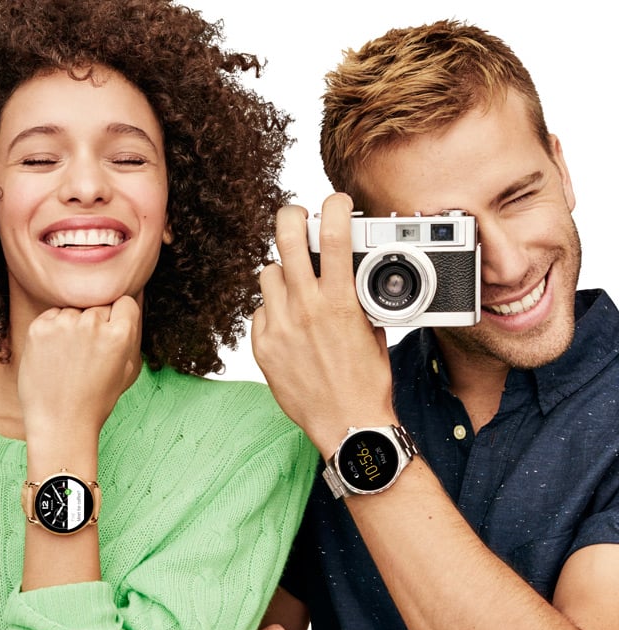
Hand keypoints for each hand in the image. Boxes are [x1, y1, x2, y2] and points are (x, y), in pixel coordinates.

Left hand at [18, 297, 141, 443]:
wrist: (60, 423)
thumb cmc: (96, 401)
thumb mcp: (125, 370)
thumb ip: (127, 337)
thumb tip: (122, 313)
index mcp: (120, 334)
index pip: (124, 302)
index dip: (119, 317)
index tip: (111, 332)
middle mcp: (93, 323)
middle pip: (98, 307)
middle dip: (96, 324)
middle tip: (88, 354)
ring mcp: (64, 324)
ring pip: (74, 310)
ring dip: (73, 326)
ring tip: (70, 358)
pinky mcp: (39, 328)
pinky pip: (52, 316)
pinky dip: (53, 330)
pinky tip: (55, 355)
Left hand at [252, 193, 394, 457]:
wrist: (346, 424)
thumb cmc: (367, 382)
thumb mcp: (373, 331)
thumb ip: (358, 298)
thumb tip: (351, 273)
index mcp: (340, 301)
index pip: (334, 235)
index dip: (335, 207)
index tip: (336, 202)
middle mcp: (305, 308)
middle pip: (285, 238)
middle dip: (291, 217)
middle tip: (296, 216)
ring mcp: (279, 327)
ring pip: (268, 274)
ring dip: (282, 273)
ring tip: (294, 285)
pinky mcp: (262, 347)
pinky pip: (259, 311)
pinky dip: (272, 311)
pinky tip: (286, 324)